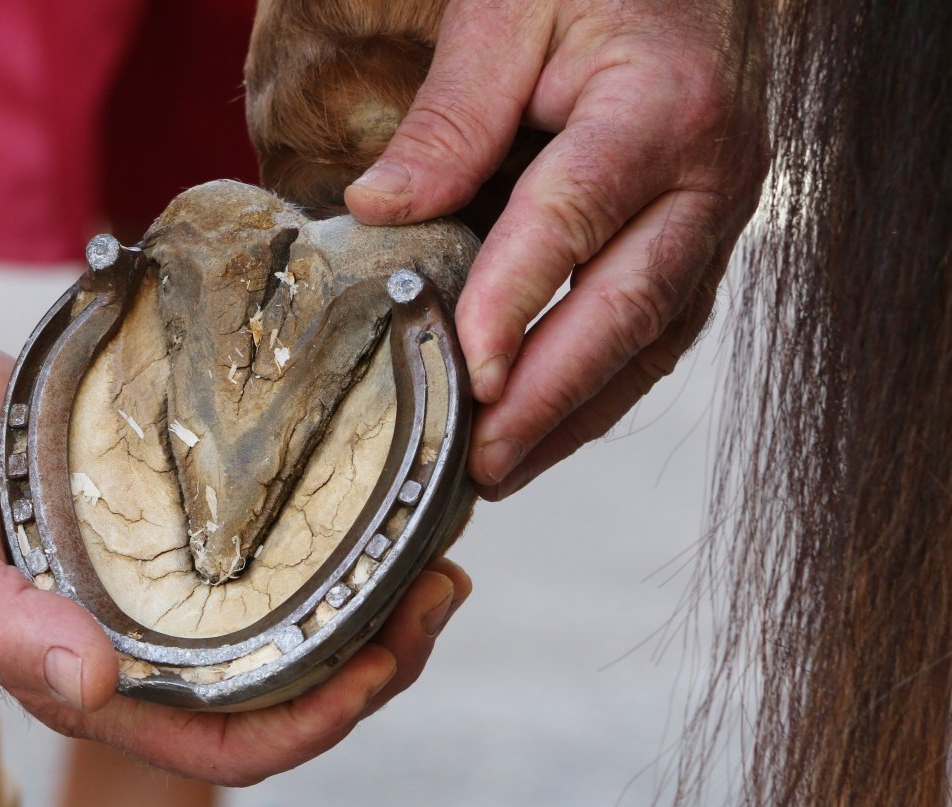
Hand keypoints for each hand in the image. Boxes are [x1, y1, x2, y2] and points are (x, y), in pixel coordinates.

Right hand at [0, 344, 472, 785]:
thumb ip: (4, 630)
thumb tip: (93, 684)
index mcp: (99, 683)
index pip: (235, 741)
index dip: (321, 720)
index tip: (387, 660)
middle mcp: (144, 643)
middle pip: (286, 680)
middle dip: (374, 652)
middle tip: (440, 586)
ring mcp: (162, 583)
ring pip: (289, 613)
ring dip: (366, 592)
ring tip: (431, 543)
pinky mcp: (169, 519)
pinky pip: (263, 542)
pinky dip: (324, 527)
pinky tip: (367, 480)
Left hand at [344, 0, 766, 496]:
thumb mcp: (508, 12)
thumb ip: (451, 114)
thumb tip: (380, 208)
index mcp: (660, 106)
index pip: (576, 215)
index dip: (518, 298)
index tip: (466, 368)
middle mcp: (709, 176)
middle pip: (630, 305)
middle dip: (550, 395)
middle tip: (480, 462)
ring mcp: (717, 219)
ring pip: (652, 340)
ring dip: (576, 415)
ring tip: (502, 470)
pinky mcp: (703, 245)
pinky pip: (657, 332)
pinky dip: (600, 389)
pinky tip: (546, 430)